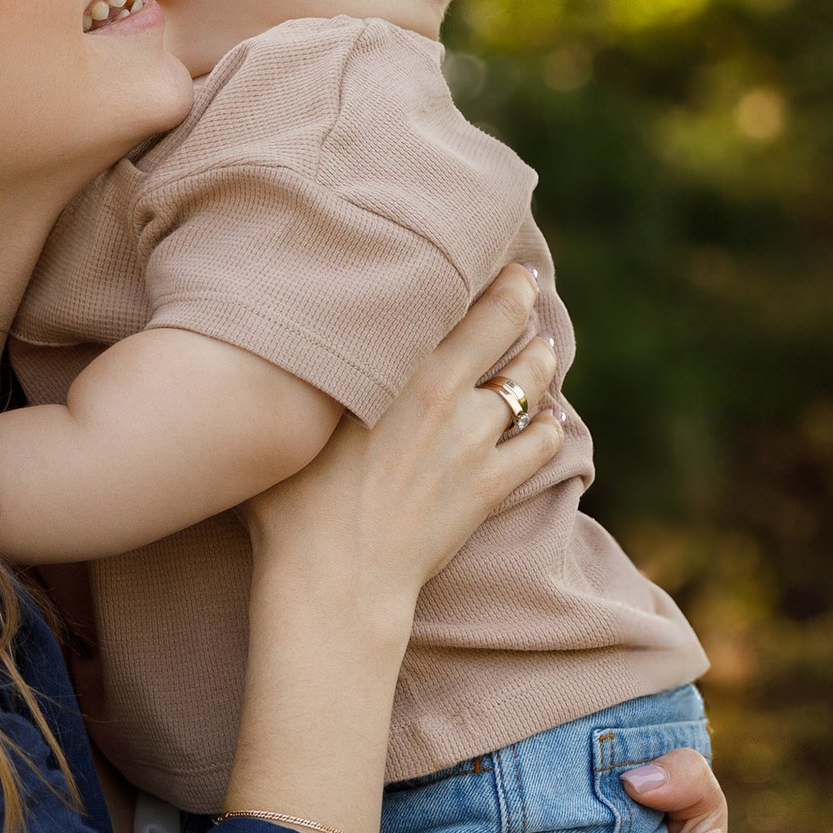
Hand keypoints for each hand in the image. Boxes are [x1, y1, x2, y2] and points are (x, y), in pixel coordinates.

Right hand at [239, 266, 564, 643]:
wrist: (334, 577)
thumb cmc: (288, 502)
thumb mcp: (288, 421)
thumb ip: (300, 373)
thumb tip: (283, 340)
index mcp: (395, 365)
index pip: (447, 295)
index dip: (468, 270)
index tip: (477, 254)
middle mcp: (444, 389)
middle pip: (503, 320)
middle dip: (519, 294)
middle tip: (526, 280)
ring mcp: (474, 438)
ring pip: (528, 379)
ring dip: (539, 358)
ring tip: (542, 345)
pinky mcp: (490, 486)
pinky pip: (542, 445)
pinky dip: (549, 426)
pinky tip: (550, 419)